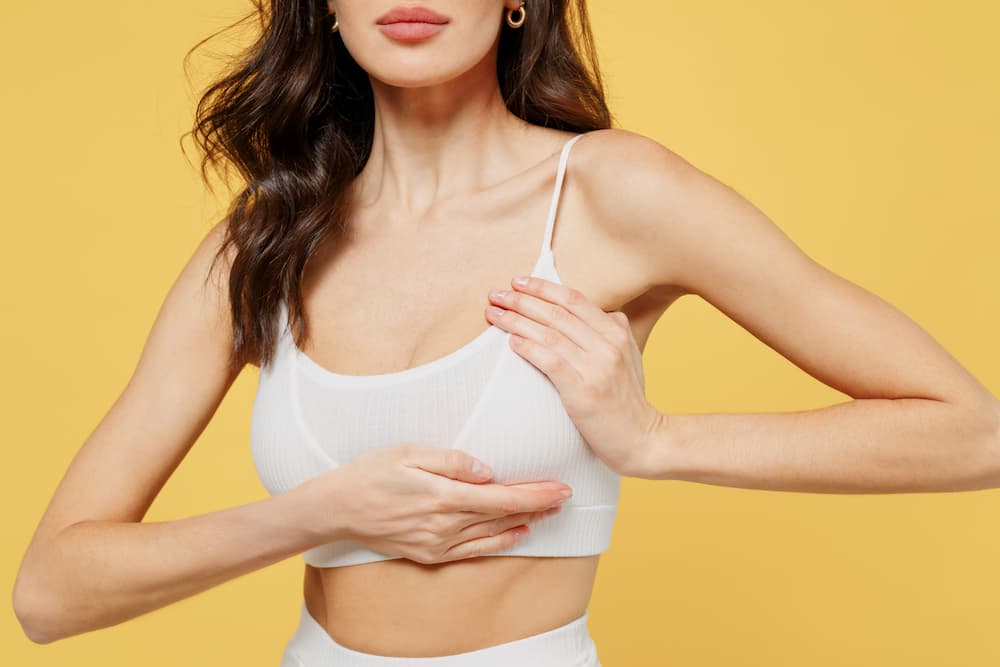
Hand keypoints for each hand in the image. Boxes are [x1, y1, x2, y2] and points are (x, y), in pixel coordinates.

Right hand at [299, 443, 573, 563]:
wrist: (338, 509)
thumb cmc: (372, 473)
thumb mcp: (408, 453)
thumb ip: (451, 461)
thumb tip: (487, 470)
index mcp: (444, 497)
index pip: (503, 497)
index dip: (536, 494)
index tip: (561, 487)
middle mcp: (446, 525)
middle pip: (504, 515)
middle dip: (539, 506)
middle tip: (566, 495)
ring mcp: (439, 544)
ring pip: (494, 533)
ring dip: (526, 522)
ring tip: (551, 512)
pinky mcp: (431, 555)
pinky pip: (475, 551)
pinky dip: (501, 542)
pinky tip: (518, 534)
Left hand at [485, 275, 663, 476]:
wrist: (643, 439)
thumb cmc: (628, 401)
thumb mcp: (630, 358)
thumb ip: (615, 333)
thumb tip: (606, 312)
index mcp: (617, 332)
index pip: (574, 299)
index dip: (543, 288)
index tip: (518, 282)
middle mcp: (608, 344)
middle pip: (557, 313)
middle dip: (522, 300)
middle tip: (496, 295)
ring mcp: (597, 367)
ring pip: (549, 333)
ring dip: (517, 321)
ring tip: (494, 314)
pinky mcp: (584, 390)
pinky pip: (551, 360)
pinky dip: (529, 348)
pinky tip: (512, 342)